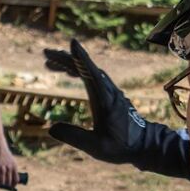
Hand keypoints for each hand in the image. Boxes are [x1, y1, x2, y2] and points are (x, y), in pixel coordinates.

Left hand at [0, 137, 21, 189]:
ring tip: (5, 186)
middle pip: (2, 183)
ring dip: (7, 185)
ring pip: (9, 182)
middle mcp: (1, 169)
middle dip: (0, 186)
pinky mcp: (14, 165)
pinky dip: (14, 183)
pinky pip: (16, 178)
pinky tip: (13, 185)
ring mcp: (8, 167)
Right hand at [43, 38, 147, 162]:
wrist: (144, 145)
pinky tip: (69, 73)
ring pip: (89, 70)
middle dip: (66, 59)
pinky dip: (78, 70)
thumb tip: (51, 128)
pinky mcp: (110, 94)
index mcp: (105, 99)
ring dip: (70, 63)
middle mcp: (108, 90)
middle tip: (46, 55)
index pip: (91, 73)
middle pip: (86, 67)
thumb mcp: (96, 147)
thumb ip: (73, 137)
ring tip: (49, 63)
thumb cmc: (122, 147)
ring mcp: (110, 91)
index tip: (72, 43)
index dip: (81, 58)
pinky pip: (92, 75)